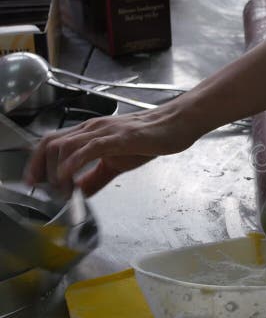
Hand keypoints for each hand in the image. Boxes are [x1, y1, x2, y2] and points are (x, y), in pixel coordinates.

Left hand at [25, 106, 201, 195]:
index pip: (51, 142)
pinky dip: (73, 166)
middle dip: (39, 168)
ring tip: (63, 191)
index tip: (35, 183)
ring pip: (64, 146)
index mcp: (89, 132)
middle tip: (44, 190)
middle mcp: (91, 128)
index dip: (37, 163)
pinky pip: (88, 149)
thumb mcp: (118, 162)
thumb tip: (79, 193)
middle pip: (50, 143)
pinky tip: (71, 181)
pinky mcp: (118, 138)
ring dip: (56, 171)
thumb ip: (96, 177)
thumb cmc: (152, 138)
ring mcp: (104, 132)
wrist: (177, 124)